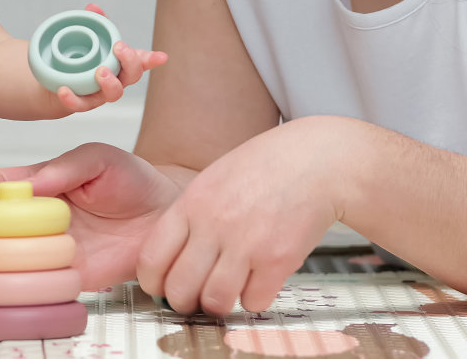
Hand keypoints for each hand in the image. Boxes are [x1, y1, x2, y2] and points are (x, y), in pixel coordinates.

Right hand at [0, 143, 182, 290]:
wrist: (164, 213)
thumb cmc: (131, 179)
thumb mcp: (99, 158)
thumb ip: (65, 167)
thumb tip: (30, 184)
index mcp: (43, 184)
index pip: (5, 186)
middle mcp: (40, 217)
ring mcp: (52, 246)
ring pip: (12, 255)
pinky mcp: (69, 274)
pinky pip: (40, 281)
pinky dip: (25, 282)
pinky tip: (19, 276)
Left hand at [53, 3, 167, 112]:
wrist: (55, 84)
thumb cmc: (80, 60)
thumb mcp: (88, 39)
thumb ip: (94, 23)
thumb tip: (93, 8)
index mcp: (120, 63)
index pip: (140, 60)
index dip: (152, 59)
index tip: (161, 56)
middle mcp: (116, 80)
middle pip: (132, 76)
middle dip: (130, 61)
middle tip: (119, 48)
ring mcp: (101, 94)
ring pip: (114, 94)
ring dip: (110, 83)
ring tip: (100, 71)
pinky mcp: (83, 103)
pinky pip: (81, 105)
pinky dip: (73, 98)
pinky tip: (64, 89)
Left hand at [137, 118, 346, 315]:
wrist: (315, 161)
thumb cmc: (266, 168)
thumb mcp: (213, 179)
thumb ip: (190, 216)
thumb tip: (169, 258)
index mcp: (192, 203)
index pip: (151, 259)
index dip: (153, 282)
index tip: (162, 287)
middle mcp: (214, 224)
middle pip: (180, 289)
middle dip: (184, 302)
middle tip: (194, 299)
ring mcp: (246, 243)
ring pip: (215, 301)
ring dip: (219, 304)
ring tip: (227, 292)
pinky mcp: (277, 260)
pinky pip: (254, 301)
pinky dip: (254, 298)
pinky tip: (258, 280)